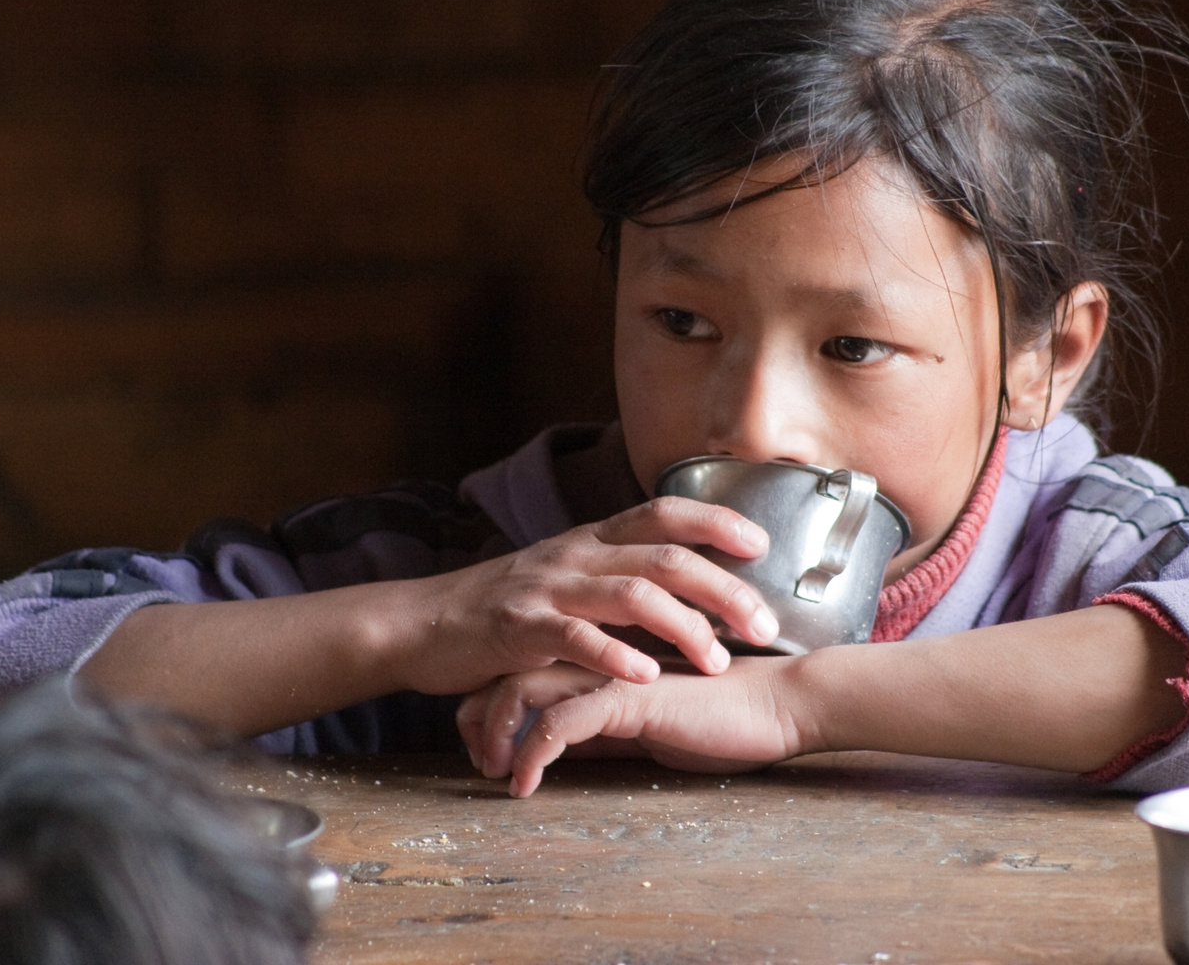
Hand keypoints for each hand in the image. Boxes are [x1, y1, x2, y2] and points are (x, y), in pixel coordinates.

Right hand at [389, 497, 778, 694]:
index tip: (763, 543)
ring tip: (718, 661)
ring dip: (684, 627)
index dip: (717, 519)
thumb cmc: (505, 608)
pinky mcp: (520, 628)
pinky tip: (647, 677)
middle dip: (724, 588)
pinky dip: (615, 656)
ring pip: (632, 594)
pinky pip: (575, 638)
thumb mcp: (565, 577)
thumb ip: (617, 579)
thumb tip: (686, 595)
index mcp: (592, 539)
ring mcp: (549, 588)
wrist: (422, 623)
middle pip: (667, 557)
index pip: (665, 511)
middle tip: (765, 623)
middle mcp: (577, 554)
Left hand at [456, 657, 808, 796]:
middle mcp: (600, 651)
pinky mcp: (630, 696)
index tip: (488, 750)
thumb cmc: (725, 716)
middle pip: (506, 670)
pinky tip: (526, 784)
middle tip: (479, 763)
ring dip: (495, 735)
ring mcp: (612, 670)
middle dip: (477, 718)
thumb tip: (564, 749)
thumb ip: (605, 727)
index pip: (523, 665)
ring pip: (521, 689)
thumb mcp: (646, 725)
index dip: (492, 704)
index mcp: (603, 651)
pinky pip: (561, 722)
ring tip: (495, 774)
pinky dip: (533, 754)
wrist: (781, 706)